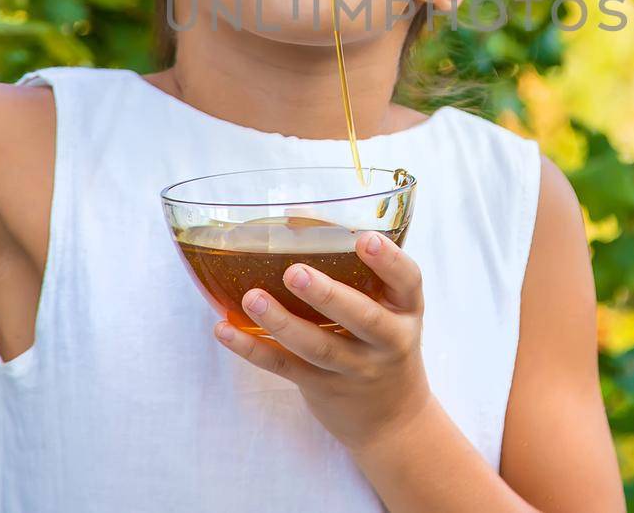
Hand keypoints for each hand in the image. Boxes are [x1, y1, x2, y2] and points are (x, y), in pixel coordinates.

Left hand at [214, 231, 433, 453]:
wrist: (391, 417)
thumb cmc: (382, 341)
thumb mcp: (389, 308)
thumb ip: (357, 270)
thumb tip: (294, 215)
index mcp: (406, 311)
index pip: (407, 281)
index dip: (389, 260)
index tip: (365, 238)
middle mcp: (387, 341)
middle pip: (363, 318)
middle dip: (328, 295)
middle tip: (294, 272)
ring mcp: (355, 369)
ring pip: (318, 348)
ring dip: (282, 322)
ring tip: (252, 297)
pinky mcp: (322, 388)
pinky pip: (285, 367)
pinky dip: (253, 349)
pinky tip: (226, 330)